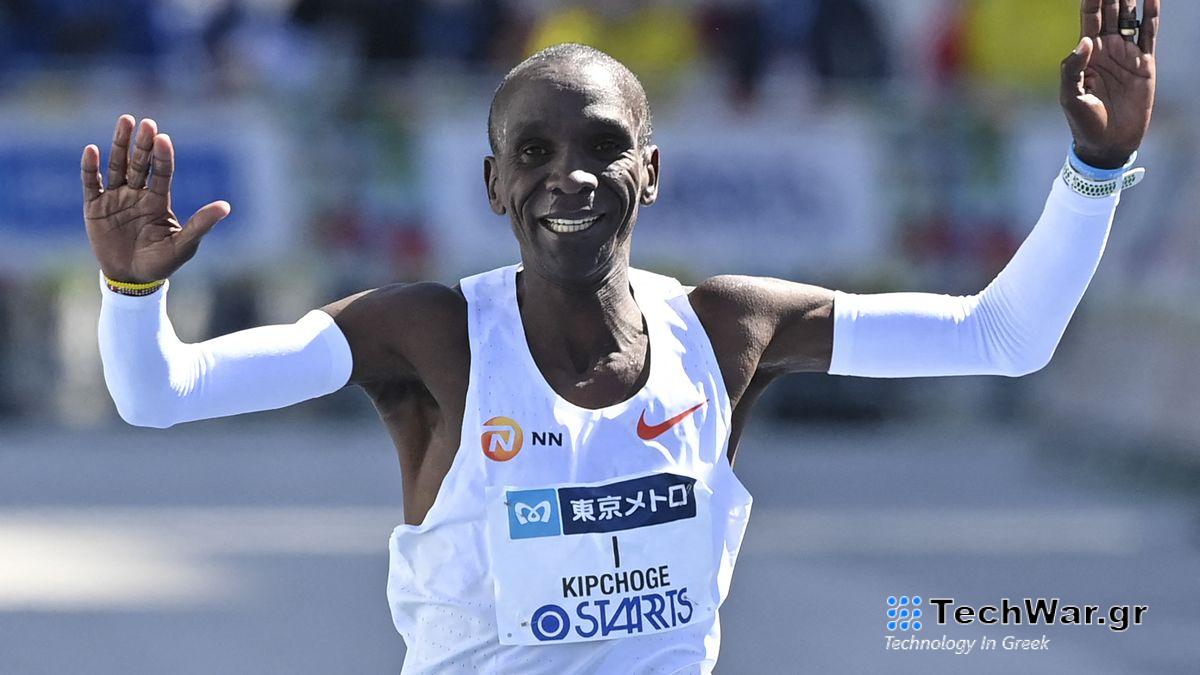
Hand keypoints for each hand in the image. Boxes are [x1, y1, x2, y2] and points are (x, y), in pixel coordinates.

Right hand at [81, 115, 230, 283]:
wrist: (133, 279)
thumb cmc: (162, 262)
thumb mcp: (183, 245)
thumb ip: (201, 224)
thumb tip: (226, 206)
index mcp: (159, 200)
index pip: (162, 173)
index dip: (163, 156)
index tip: (163, 139)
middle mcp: (138, 194)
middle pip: (140, 163)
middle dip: (142, 144)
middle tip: (146, 122)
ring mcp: (116, 198)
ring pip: (117, 166)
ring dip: (119, 145)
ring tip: (125, 121)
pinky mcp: (95, 208)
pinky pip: (92, 184)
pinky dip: (90, 168)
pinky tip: (92, 150)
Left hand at [1060, 0, 1158, 168]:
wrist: (1108, 143)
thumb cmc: (1084, 122)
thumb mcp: (1070, 97)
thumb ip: (1072, 68)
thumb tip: (1085, 41)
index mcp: (1085, 54)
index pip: (1089, 18)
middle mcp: (1106, 49)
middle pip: (1110, 11)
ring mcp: (1126, 54)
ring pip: (1129, 17)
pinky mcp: (1144, 63)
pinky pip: (1148, 34)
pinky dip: (1151, 14)